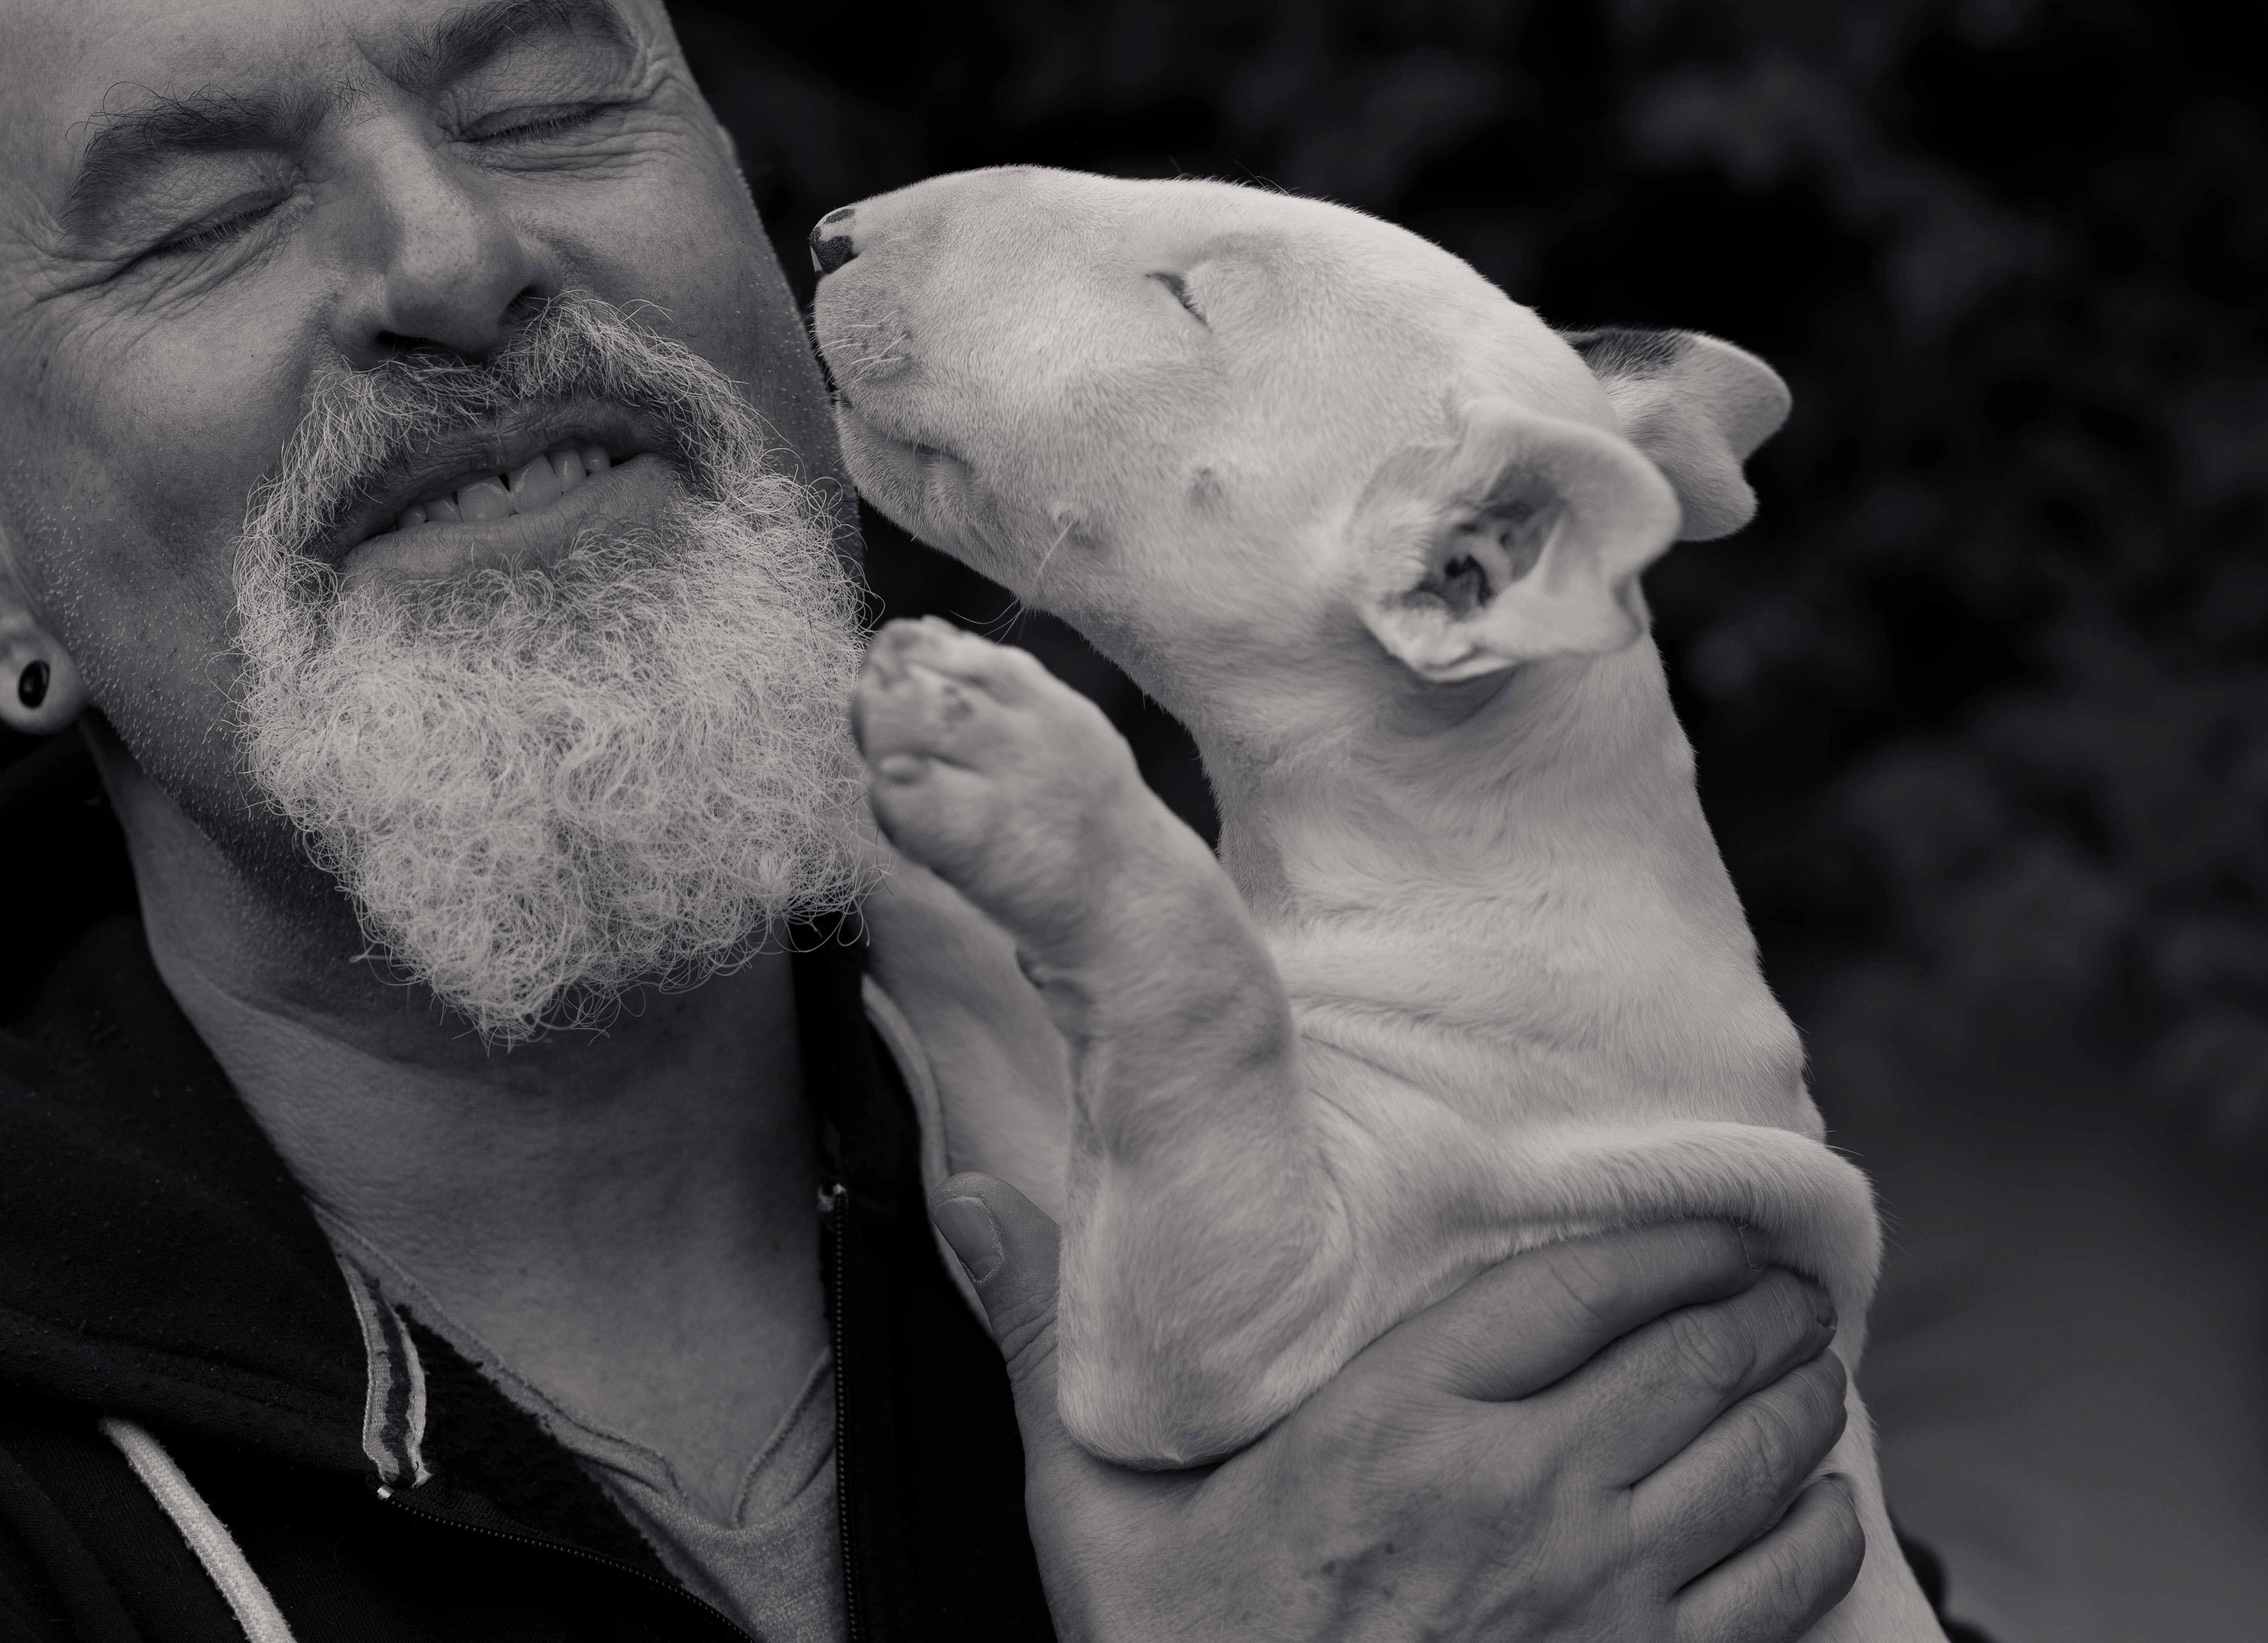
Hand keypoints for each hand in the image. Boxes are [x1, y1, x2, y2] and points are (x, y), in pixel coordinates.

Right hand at [934, 1174, 1863, 1641]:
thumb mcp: (1097, 1503)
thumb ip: (1050, 1330)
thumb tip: (971, 1189)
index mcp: (1401, 1427)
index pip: (1580, 1288)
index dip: (1671, 1242)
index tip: (1711, 1220)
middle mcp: (1526, 1499)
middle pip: (1698, 1362)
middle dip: (1759, 1311)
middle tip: (1783, 1287)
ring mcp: (1603, 1602)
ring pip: (1762, 1463)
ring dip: (1803, 1402)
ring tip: (1809, 1367)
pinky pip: (1783, 1584)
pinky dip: (1819, 1526)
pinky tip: (1816, 1500)